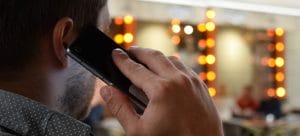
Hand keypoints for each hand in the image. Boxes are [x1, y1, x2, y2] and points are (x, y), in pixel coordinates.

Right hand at [100, 46, 222, 135]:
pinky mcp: (201, 86)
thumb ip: (120, 108)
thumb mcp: (138, 131)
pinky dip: (172, 65)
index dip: (122, 60)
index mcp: (161, 90)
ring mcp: (192, 82)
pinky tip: (167, 71)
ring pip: (171, 59)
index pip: (135, 69)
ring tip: (146, 60)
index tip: (115, 54)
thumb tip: (107, 90)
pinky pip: (185, 68)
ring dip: (156, 57)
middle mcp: (178, 81)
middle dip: (139, 51)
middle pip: (154, 56)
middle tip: (129, 51)